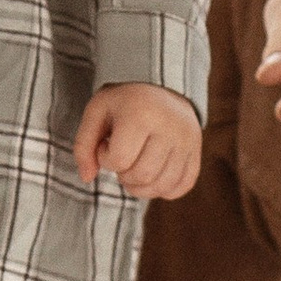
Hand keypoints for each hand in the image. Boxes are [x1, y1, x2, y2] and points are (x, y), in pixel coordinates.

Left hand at [73, 81, 203, 201]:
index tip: (108, 141)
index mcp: (143, 112)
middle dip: (123, 174)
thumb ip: (84, 145)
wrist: (162, 91)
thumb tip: (87, 177)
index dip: (105, 157)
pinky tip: (152, 174)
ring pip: (161, 186)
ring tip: (133, 167)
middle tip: (122, 156)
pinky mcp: (196, 154)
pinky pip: (180, 188)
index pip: (119, 159)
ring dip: (140, 186)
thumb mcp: (97, 112)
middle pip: (141, 176)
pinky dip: (162, 189)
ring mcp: (188, 142)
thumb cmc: (125, 104)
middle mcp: (171, 126)